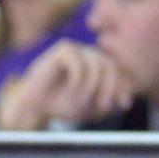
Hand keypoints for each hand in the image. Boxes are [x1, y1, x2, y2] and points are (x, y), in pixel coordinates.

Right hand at [0, 41, 133, 129]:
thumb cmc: (61, 105)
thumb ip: (106, 103)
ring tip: (80, 102)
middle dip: (109, 87)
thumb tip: (125, 103)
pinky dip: (77, 79)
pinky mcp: (63, 49)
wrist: (33, 106)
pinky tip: (70, 89)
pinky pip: (78, 62)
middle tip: (104, 105)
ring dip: (90, 87)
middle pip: (109, 67)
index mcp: (99, 66)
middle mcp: (91, 55)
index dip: (122, 88)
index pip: (118, 72)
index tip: (125, 105)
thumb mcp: (89, 108)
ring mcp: (78, 50)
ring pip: (96, 63)